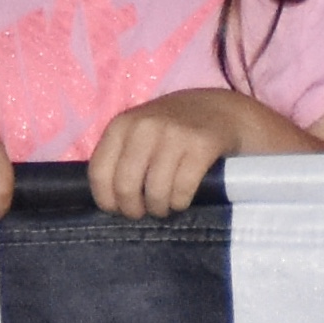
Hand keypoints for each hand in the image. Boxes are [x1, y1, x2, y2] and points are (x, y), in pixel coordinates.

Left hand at [85, 87, 296, 216]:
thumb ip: (121, 158)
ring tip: (167, 205)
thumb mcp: (141, 134)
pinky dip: (181, 202)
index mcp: (122, 124)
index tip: (121, 209)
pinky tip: (184, 198)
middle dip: (134, 209)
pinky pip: (183, 189)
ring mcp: (175, 133)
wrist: (224, 112)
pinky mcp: (203, 144)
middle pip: (125, 186)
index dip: (108, 201)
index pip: (99, 174)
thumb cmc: (175, 131)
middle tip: (146, 211)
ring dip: (160, 208)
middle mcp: (145, 125)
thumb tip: (106, 202)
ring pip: (155, 192)